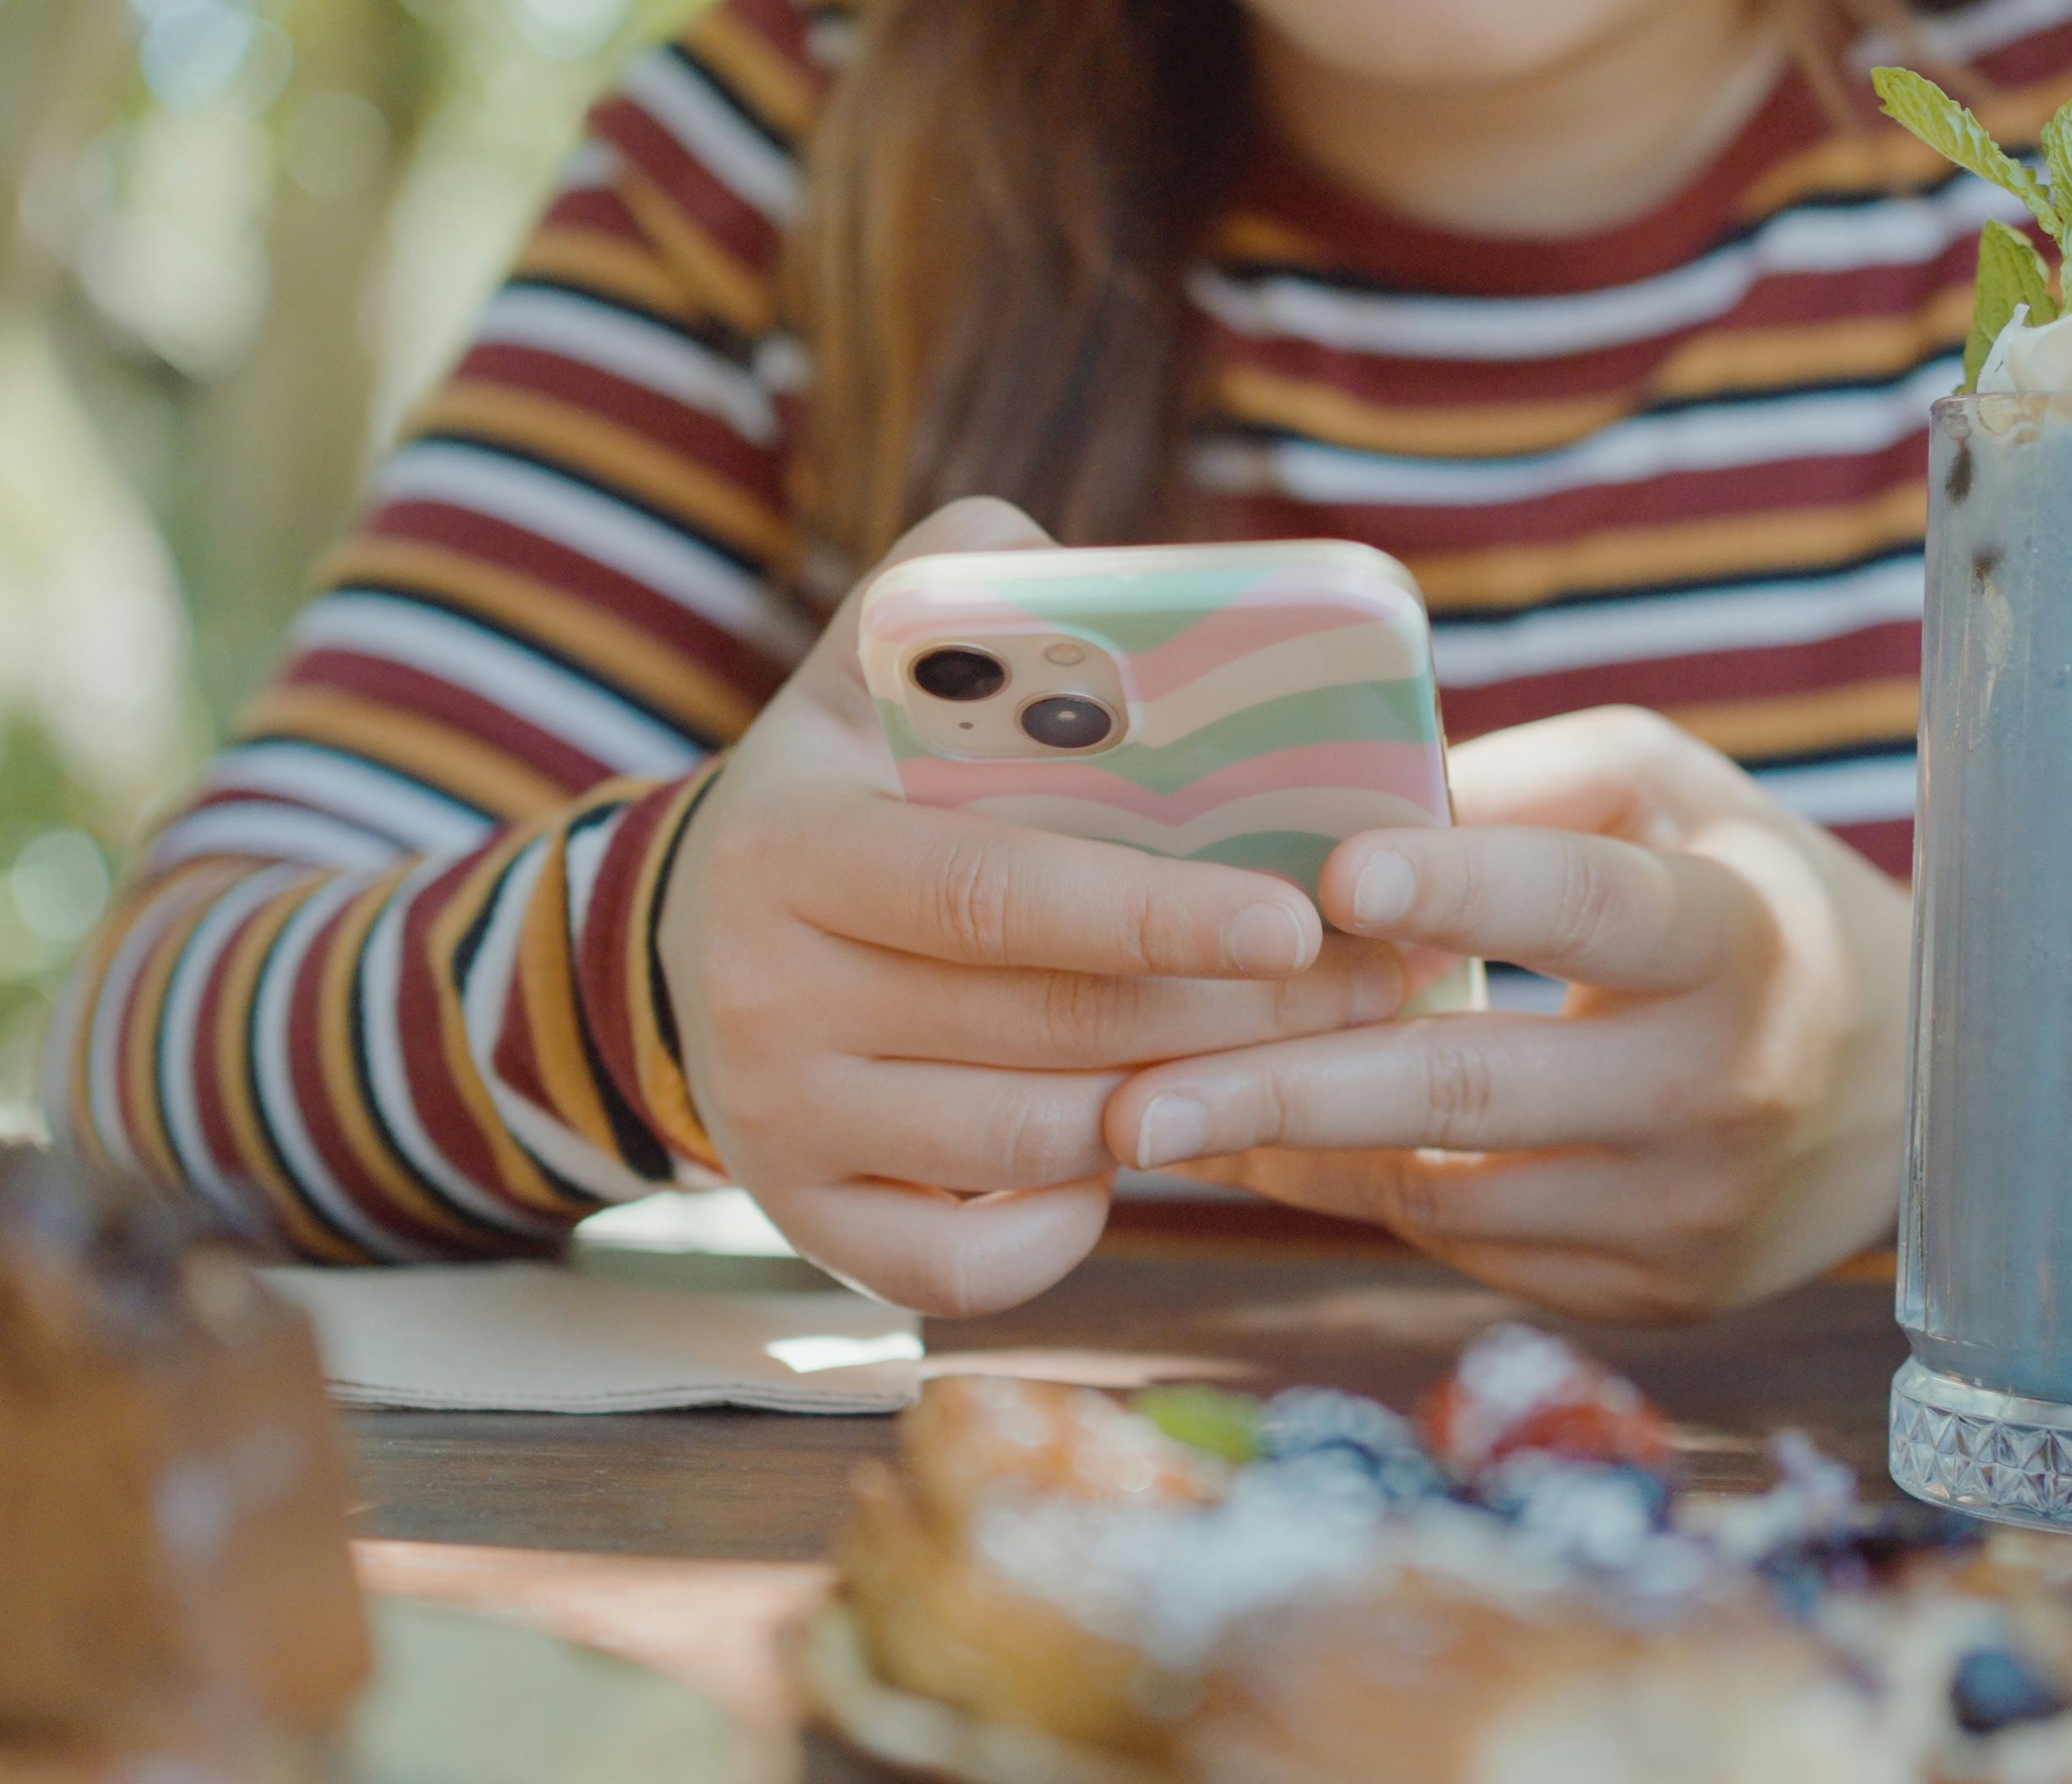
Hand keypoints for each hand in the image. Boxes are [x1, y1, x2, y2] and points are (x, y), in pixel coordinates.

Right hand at [658, 501, 1406, 1314]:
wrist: (690, 934)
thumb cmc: (849, 781)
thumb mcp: (871, 661)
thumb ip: (978, 589)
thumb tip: (1114, 577)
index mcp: (796, 842)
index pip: (998, 892)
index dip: (1155, 914)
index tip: (1297, 919)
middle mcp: (769, 995)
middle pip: (1046, 1028)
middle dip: (1238, 1014)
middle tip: (1381, 981)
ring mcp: (776, 1124)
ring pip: (1031, 1144)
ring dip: (1185, 1108)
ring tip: (1299, 1053)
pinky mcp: (799, 1218)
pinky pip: (964, 1266)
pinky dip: (1066, 1228)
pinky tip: (1127, 1153)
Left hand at [1100, 707, 1911, 1321]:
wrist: (1908, 1096)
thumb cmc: (1744, 898)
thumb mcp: (1675, 798)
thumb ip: (1526, 785)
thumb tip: (1340, 797)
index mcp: (1738, 935)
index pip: (1594, 904)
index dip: (1471, 884)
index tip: (1337, 873)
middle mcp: (1719, 1088)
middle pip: (1479, 1087)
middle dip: (1290, 1092)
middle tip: (1132, 1100)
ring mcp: (1685, 1214)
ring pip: (1447, 1190)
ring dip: (1286, 1154)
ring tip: (1139, 1117)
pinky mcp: (1653, 1293)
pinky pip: (1468, 1245)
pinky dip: (1354, 1196)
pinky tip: (1259, 1153)